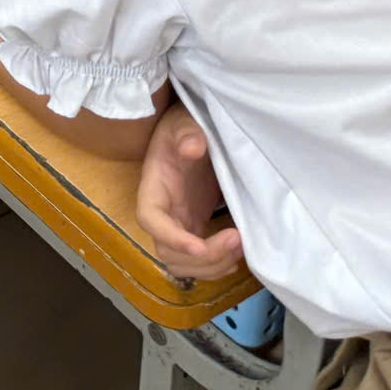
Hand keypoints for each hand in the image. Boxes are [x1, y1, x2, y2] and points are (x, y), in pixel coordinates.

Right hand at [136, 106, 244, 282]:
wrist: (192, 133)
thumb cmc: (183, 126)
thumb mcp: (183, 122)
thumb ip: (187, 132)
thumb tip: (193, 148)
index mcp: (153, 187)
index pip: (150, 219)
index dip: (171, 237)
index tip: (199, 246)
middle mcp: (162, 213)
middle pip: (168, 252)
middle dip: (203, 257)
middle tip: (236, 239)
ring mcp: (178, 224)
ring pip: (183, 265)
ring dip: (212, 267)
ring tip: (240, 247)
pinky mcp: (194, 229)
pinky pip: (199, 262)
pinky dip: (217, 267)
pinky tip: (237, 254)